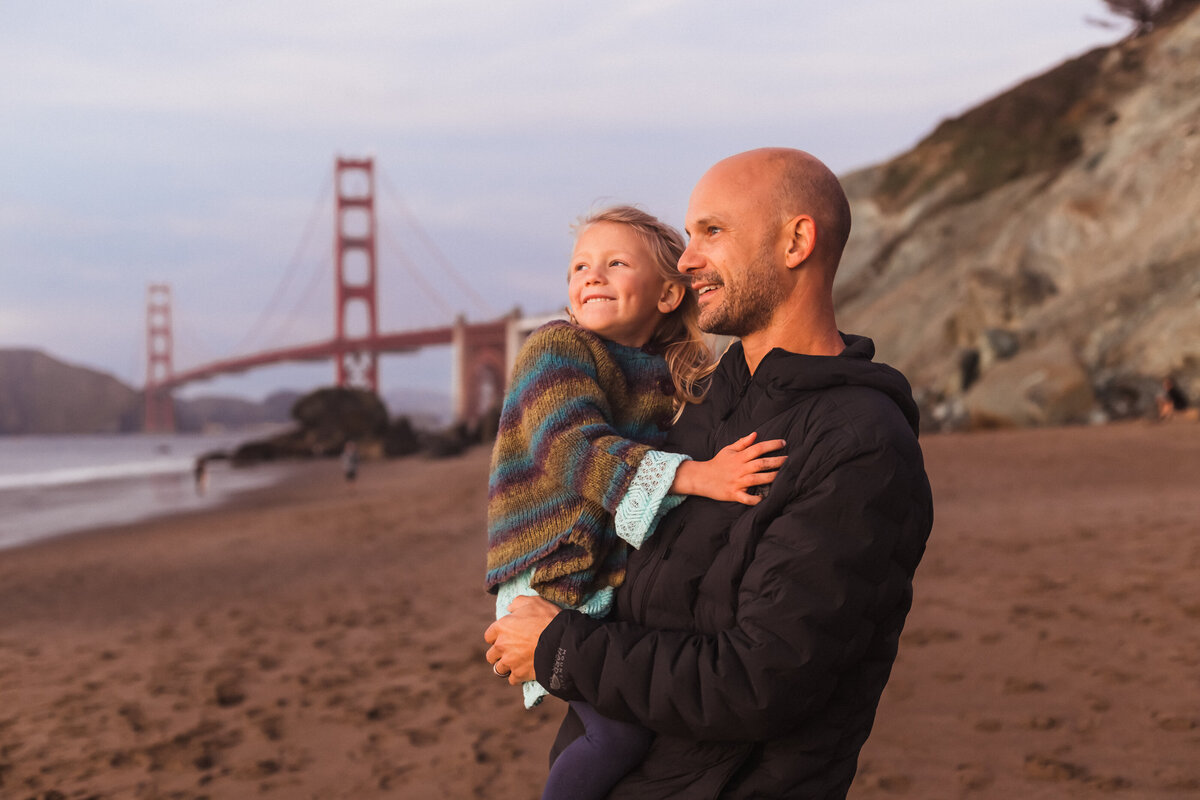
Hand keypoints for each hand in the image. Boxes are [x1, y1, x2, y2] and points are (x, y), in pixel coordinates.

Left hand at [484, 595, 561, 684]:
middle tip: (511, 651)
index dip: (497, 637)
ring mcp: (510, 661)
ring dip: (507, 667)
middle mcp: (502, 645)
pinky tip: (525, 671)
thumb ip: (518, 603)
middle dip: (499, 654)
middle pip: (491, 655)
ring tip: (517, 663)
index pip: (489, 636)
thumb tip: (510, 608)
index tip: (506, 637)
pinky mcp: (519, 674)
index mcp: (502, 627)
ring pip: (499, 669)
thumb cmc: (548, 619)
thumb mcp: (534, 602)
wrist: (562, 641)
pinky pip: (512, 679)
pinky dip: (517, 676)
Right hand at [671, 431, 786, 504]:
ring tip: (784, 475)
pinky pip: (746, 498)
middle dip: (777, 461)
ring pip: (757, 479)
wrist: (701, 478)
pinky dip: (755, 499)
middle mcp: (739, 469)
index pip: (758, 448)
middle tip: (790, 460)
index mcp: (739, 457)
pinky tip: (764, 498)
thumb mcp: (728, 450)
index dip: (771, 445)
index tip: (783, 443)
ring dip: (771, 477)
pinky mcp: (734, 494)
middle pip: (761, 463)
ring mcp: (737, 482)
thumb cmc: (717, 463)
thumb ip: (743, 443)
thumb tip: (755, 434)